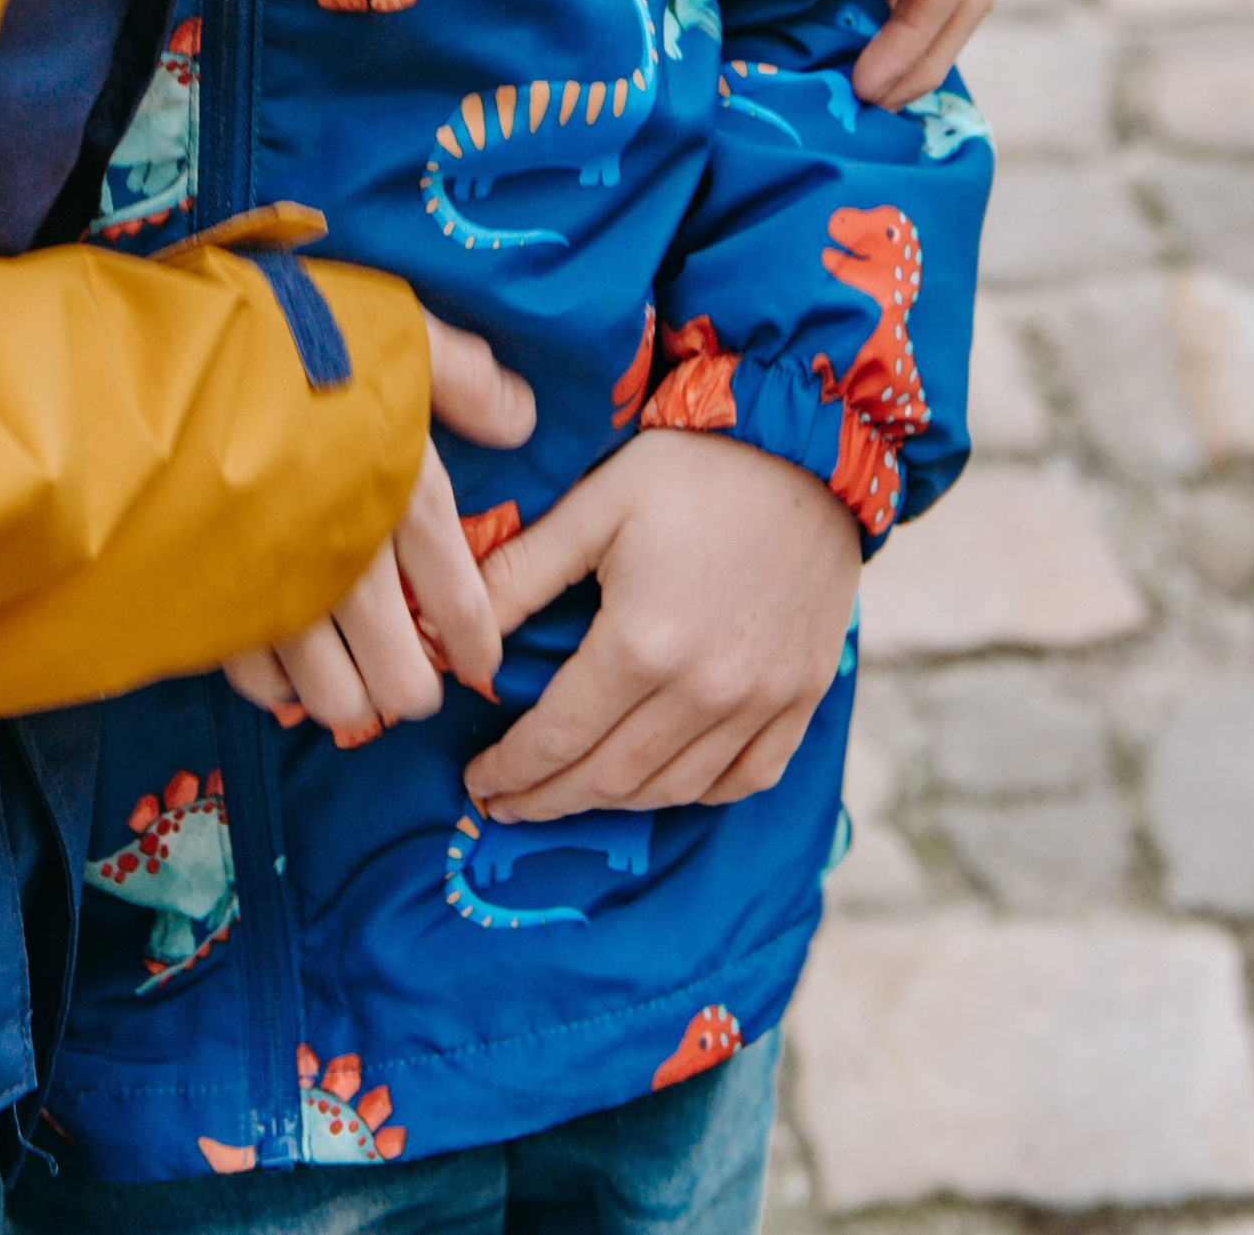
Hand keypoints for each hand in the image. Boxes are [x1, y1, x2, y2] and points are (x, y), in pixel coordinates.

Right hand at [224, 309, 533, 748]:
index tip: (478, 662)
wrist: (170, 369)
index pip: (458, 603)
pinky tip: (286, 669)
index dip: (473, 644)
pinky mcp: (218, 604)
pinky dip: (278, 686)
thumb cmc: (289, 340)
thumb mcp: (392, 331)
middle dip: (412, 689)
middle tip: (410, 679)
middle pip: (399, 677)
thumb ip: (460, 377)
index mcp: (404, 498)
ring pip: (333, 697)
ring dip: (349, 698)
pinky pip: (258, 682)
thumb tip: (519, 418)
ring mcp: (281, 593)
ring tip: (352, 685)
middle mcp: (352, 563)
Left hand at [464, 429, 859, 818]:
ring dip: (613, 803)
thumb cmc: (690, 469)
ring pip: (674, 789)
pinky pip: (747, 779)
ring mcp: (761, 702)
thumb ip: (519, 575)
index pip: (559, 738)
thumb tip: (447, 633)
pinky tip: (662, 783)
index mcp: (641, 643)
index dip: (512, 770)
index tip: (478, 782)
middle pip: (610, 778)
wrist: (806, 450)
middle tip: (507, 803)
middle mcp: (704, 690)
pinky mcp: (802, 698)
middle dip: (548, 799)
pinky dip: (699, 793)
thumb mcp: (593, 507)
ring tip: (570, 794)